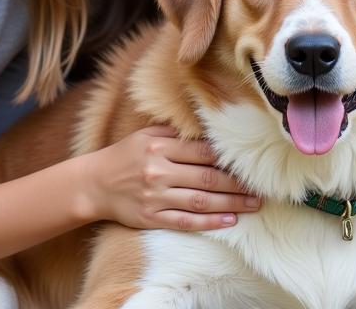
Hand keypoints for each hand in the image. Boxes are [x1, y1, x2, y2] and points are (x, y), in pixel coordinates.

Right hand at [87, 126, 260, 230]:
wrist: (94, 184)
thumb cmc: (125, 155)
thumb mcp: (146, 136)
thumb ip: (176, 135)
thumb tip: (209, 132)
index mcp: (159, 147)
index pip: (201, 152)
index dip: (227, 159)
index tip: (249, 162)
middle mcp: (158, 172)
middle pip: (206, 178)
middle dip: (236, 184)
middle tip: (261, 187)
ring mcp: (155, 197)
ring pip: (200, 201)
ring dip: (230, 204)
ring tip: (253, 204)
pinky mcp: (151, 218)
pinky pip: (186, 222)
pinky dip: (209, 222)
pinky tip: (229, 221)